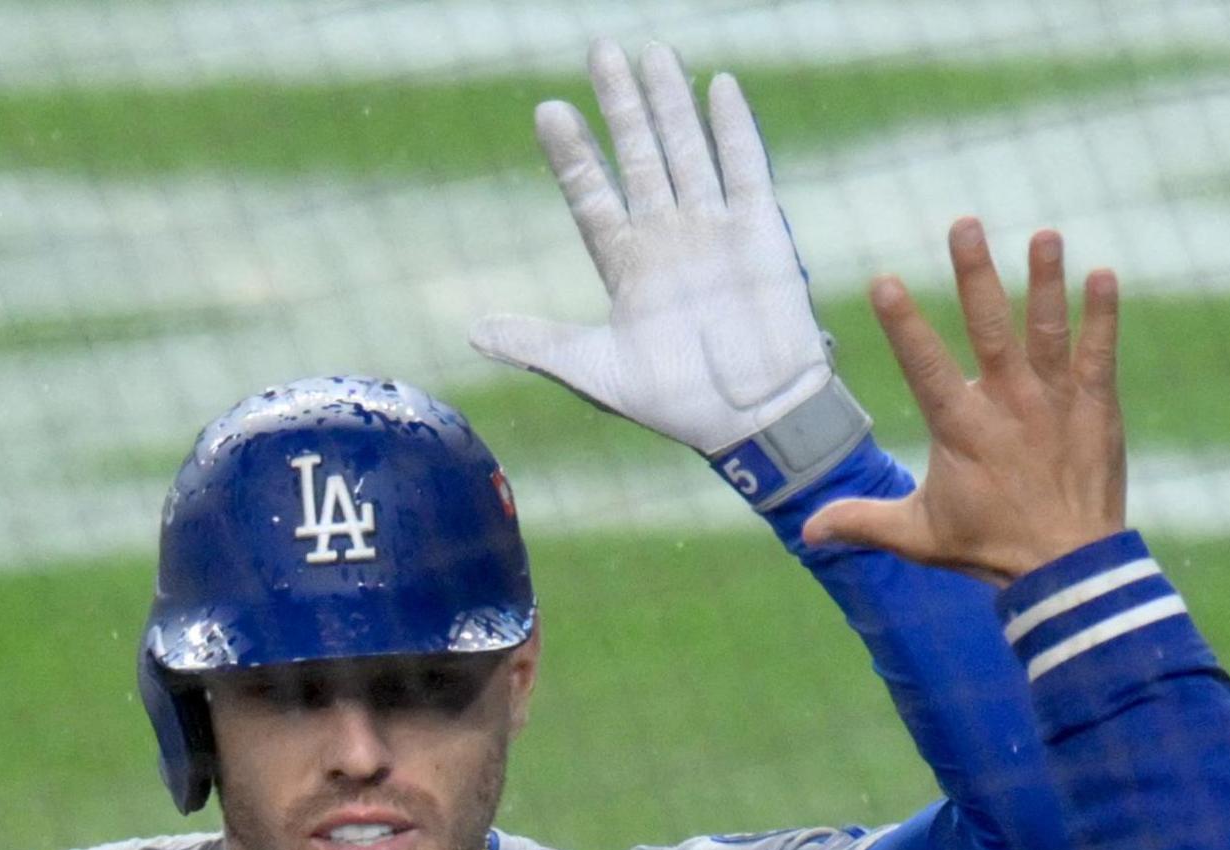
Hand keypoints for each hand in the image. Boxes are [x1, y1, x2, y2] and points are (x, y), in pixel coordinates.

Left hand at [471, 41, 839, 459]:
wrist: (749, 418)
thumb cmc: (675, 401)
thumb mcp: (595, 371)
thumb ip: (537, 343)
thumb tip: (471, 332)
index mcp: (624, 264)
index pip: (590, 194)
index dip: (573, 155)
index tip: (548, 111)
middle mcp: (665, 236)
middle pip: (638, 155)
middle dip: (620, 105)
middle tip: (600, 51)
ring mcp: (712, 228)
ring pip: (685, 151)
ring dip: (669, 104)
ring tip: (650, 53)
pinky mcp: (758, 231)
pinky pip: (744, 169)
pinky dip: (733, 130)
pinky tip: (718, 87)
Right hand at [801, 219, 1126, 582]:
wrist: (1067, 568)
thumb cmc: (989, 548)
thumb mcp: (918, 536)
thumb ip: (863, 522)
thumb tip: (807, 529)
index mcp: (961, 430)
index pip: (924, 366)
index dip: (903, 324)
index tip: (885, 280)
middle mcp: (1008, 405)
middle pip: (989, 328)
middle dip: (975, 275)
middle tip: (964, 224)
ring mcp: (1055, 401)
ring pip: (1047, 329)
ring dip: (1046, 280)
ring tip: (1044, 234)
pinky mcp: (1095, 405)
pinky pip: (1099, 351)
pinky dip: (1102, 314)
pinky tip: (1103, 274)